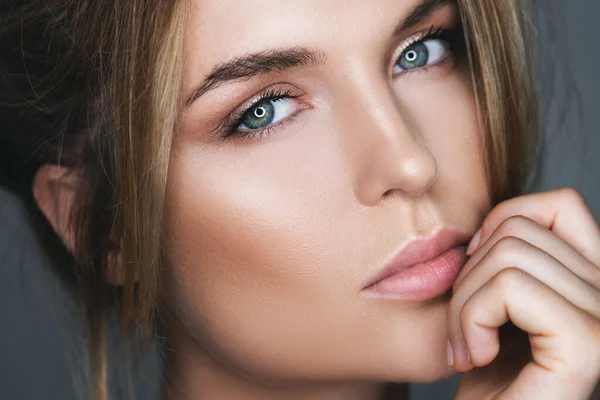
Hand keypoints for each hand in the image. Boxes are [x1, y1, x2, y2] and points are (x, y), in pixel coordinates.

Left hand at [447, 188, 599, 398]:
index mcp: (593, 282)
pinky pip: (511, 287)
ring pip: (509, 253)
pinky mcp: (587, 345)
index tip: (475, 275)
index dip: (502, 223)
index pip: (560, 203)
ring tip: (466, 347)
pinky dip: (472, 318)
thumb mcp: (494, 305)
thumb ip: (508, 258)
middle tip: (462, 329)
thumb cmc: (486, 379)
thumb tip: (485, 223)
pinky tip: (476, 357)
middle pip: (519, 228)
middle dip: (467, 276)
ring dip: (463, 303)